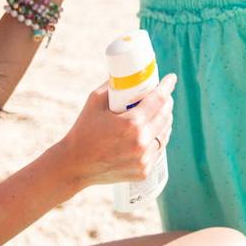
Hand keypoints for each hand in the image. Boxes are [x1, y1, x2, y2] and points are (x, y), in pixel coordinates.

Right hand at [58, 74, 177, 186]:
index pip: (158, 100)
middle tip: (164, 95)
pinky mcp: (143, 171)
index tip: (171, 78)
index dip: (167, 86)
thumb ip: (112, 86)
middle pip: (165, 116)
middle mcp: (141, 142)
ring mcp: (144, 159)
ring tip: (161, 112)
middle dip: (167, 102)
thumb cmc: (83, 131)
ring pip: (164, 134)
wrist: (74, 166)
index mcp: (131, 124)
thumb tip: (126, 73)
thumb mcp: (94, 102)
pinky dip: (158, 138)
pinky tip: (154, 132)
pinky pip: (158, 150)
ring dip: (165, 121)